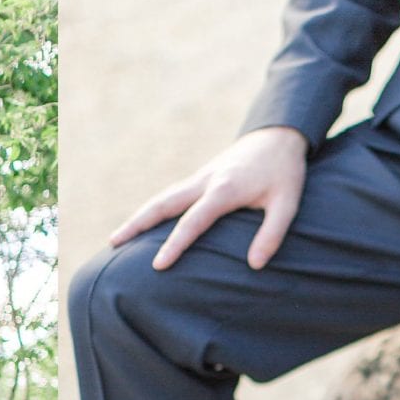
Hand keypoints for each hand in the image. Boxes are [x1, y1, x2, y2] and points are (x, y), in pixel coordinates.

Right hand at [111, 126, 308, 271]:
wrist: (278, 133)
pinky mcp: (200, 178)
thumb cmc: (284, 171)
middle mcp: (204, 182)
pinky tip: (143, 225)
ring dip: (138, 217)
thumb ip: (272, 234)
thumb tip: (254, 265)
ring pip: (161, 198)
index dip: (175, 244)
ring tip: (117, 239)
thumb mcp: (287, 202)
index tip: (158, 266)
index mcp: (223, 189)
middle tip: (112, 243)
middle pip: (162, 204)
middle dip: (136, 224)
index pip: (193, 221)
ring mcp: (199, 178)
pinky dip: (152, 210)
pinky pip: (170, 196)